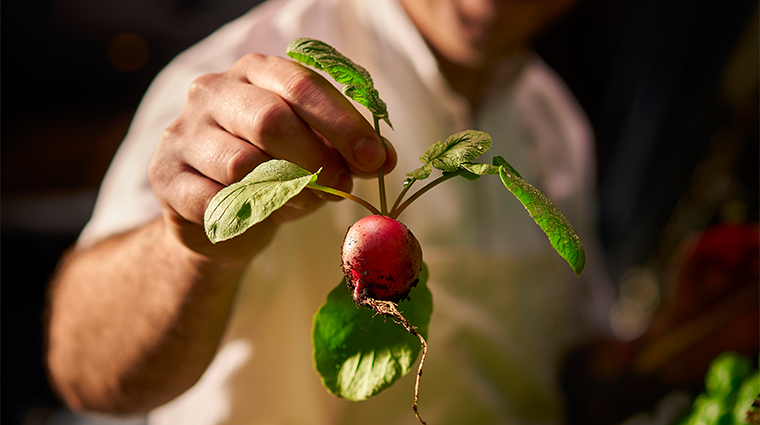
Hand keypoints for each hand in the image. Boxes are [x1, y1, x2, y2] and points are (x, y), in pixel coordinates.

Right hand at [149, 53, 396, 262]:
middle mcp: (213, 91)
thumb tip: (384, 159)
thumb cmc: (275, 172)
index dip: (343, 124)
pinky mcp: (165, 177)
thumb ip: (346, 152)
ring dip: (285, 191)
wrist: (217, 215)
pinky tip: (261, 215)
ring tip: (305, 201)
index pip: (301, 85)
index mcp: (256, 72)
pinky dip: (248, 214)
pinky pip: (213, 201)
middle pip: (269, 119)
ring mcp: (183, 132)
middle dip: (316, 159)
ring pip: (240, 163)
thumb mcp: (316, 155)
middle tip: (343, 188)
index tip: (376, 159)